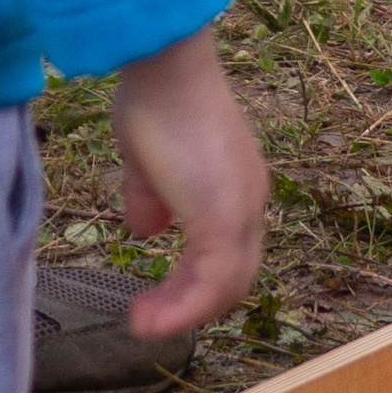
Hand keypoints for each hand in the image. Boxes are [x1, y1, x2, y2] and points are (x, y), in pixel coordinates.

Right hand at [110, 28, 268, 335]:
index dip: (194, 282)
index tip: (155, 297)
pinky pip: (210, 282)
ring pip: (225, 286)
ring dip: (182, 313)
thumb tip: (145, 229)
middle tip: (146, 318)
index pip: (227, 252)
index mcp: (236, 188)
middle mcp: (249, 202)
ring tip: (143, 325)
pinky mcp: (222, 218)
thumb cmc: (155, 99)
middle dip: (189, 304)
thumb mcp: (145, 158)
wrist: (167, 67)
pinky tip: (150, 319)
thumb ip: (150, 195)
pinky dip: (183, 309)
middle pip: (232, 275)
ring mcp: (240, 210)